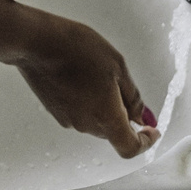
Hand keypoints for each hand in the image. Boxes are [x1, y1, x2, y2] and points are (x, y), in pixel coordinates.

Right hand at [12, 10, 159, 158]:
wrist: (38, 42)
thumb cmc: (78, 49)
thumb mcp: (118, 66)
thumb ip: (133, 97)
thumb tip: (143, 118)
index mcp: (106, 117)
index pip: (130, 147)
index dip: (145, 142)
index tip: (152, 130)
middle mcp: (86, 125)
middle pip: (113, 131)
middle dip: (123, 113)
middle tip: (121, 81)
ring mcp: (67, 119)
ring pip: (96, 120)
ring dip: (103, 104)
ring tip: (97, 71)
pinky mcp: (54, 111)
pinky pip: (79, 112)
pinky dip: (86, 99)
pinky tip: (81, 74)